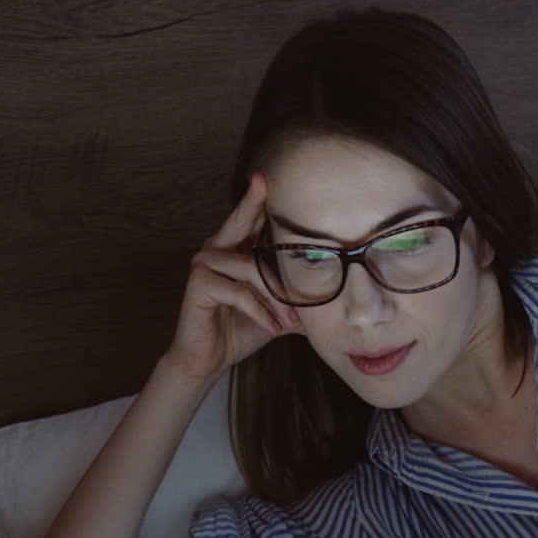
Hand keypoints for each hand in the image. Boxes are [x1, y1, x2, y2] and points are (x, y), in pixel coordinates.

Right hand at [162, 171, 301, 381]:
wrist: (208, 360)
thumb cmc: (241, 329)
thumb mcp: (276, 311)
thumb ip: (298, 298)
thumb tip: (339, 300)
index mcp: (234, 249)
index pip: (250, 219)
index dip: (257, 198)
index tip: (266, 176)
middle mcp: (215, 250)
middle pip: (240, 221)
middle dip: (253, 203)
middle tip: (264, 182)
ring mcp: (204, 265)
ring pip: (250, 269)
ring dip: (276, 297)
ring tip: (291, 320)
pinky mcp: (199, 285)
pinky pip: (239, 292)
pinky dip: (261, 312)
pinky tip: (273, 327)